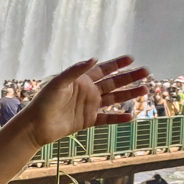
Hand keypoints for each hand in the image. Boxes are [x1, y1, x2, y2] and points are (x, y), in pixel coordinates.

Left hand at [15, 56, 150, 144]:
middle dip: (129, 77)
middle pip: (113, 82)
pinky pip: (107, 119)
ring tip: (145, 89)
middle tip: (146, 71)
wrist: (36, 125)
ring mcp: (89, 106)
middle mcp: (88, 92)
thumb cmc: (44, 101)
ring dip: (129, 94)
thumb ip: (76, 71)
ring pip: (114, 99)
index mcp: (81, 80)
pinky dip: (118, 118)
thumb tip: (94, 59)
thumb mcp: (59, 83)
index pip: (103, 69)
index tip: (131, 59)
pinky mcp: (87, 121)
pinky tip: (130, 116)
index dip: (117, 64)